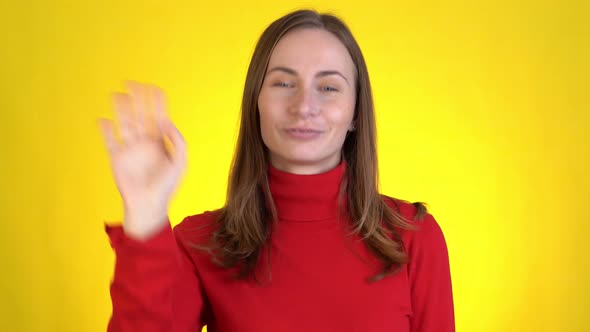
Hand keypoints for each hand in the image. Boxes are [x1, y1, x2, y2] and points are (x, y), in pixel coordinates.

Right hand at [99, 81, 186, 239]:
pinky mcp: (117, 158)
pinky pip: (110, 140)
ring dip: (121, 109)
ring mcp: (130, 149)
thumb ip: (178, 141)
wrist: (149, 205)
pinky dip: (105, 130)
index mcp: (160, 142)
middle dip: (137, 99)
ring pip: (124, 123)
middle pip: (140, 115)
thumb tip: (166, 121)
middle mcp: (144, 143)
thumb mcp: (180, 162)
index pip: (158, 116)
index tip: (154, 88)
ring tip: (118, 94)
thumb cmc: (167, 187)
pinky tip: (103, 119)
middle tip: (134, 82)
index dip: (157, 102)